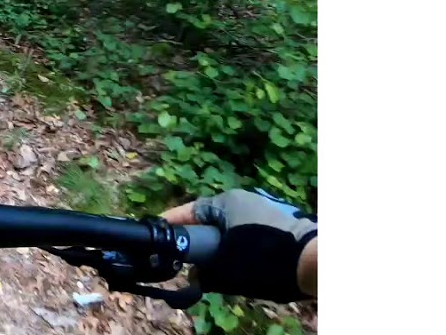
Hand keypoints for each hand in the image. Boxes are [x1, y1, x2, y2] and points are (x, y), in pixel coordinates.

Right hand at [163, 189, 316, 302]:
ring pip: (233, 228)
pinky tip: (244, 265)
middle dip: (201, 239)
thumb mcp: (226, 270)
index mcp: (225, 202)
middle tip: (189, 258)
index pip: (189, 211)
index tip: (158, 233)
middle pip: (212, 220)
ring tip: (217, 266)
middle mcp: (244, 199)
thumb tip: (195, 277)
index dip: (172, 224)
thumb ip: (204, 273)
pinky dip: (243, 246)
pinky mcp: (282, 222)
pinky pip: (251, 233)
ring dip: (224, 245)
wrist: (316, 261)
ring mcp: (266, 209)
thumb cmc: (264, 259)